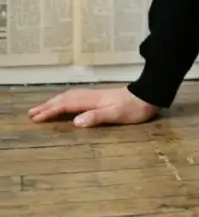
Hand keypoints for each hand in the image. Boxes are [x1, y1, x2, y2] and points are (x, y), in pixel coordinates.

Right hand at [28, 86, 158, 127]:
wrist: (149, 95)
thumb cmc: (134, 108)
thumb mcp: (117, 114)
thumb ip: (97, 117)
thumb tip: (76, 122)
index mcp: (93, 100)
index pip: (67, 104)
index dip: (51, 111)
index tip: (36, 118)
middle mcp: (92, 96)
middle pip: (65, 98)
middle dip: (48, 105)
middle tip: (31, 113)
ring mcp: (96, 96)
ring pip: (70, 96)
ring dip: (55, 102)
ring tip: (42, 108)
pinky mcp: (101, 98)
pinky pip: (76, 97)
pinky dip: (65, 100)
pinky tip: (65, 104)